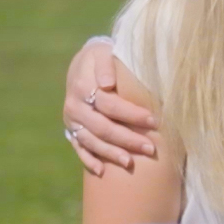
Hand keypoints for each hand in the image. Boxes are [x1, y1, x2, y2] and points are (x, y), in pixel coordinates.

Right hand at [63, 38, 157, 174]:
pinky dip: (89, 160)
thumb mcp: (102, 52)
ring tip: (131, 163)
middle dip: (127, 138)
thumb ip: (105, 65)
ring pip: (91, 141)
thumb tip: (108, 84)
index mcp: (82, 87)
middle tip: (150, 148)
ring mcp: (72, 121)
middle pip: (102, 127)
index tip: (153, 120)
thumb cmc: (100, 58)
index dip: (131, 114)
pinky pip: (79, 148)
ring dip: (111, 153)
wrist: (81, 64)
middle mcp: (75, 107)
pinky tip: (102, 172)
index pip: (109, 104)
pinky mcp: (71, 130)